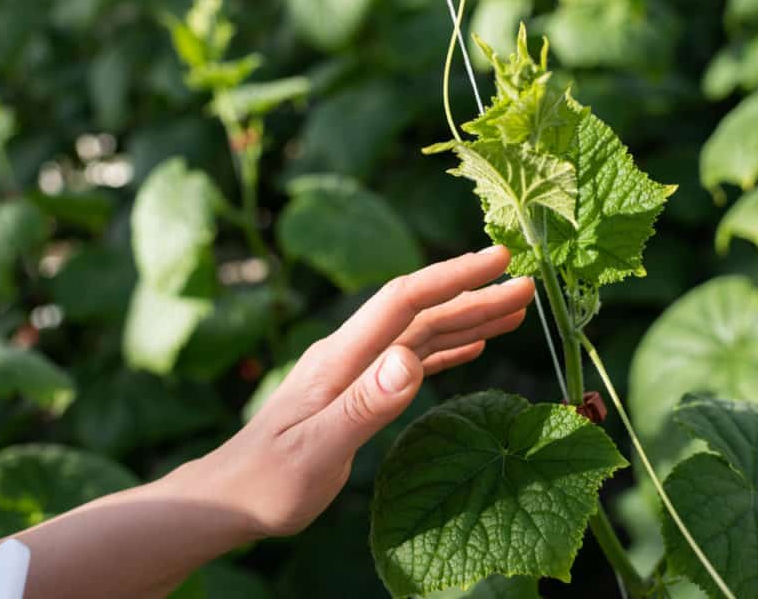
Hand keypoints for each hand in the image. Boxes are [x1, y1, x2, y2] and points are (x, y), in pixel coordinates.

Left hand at [170, 246, 533, 538]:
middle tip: (528, 284)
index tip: (499, 260)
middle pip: (421, 313)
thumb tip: (409, 360)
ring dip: (468, 318)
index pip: (403, 301)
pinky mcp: (359, 392)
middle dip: (474, 294)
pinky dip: (447, 349)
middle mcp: (350, 354)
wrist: (229, 498)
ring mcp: (355, 371)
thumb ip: (364, 405)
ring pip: (421, 334)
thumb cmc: (266, 482)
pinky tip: (473, 346)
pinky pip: (412, 361)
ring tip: (515, 308)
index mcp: (340, 358)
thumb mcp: (315, 451)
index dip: (452, 277)